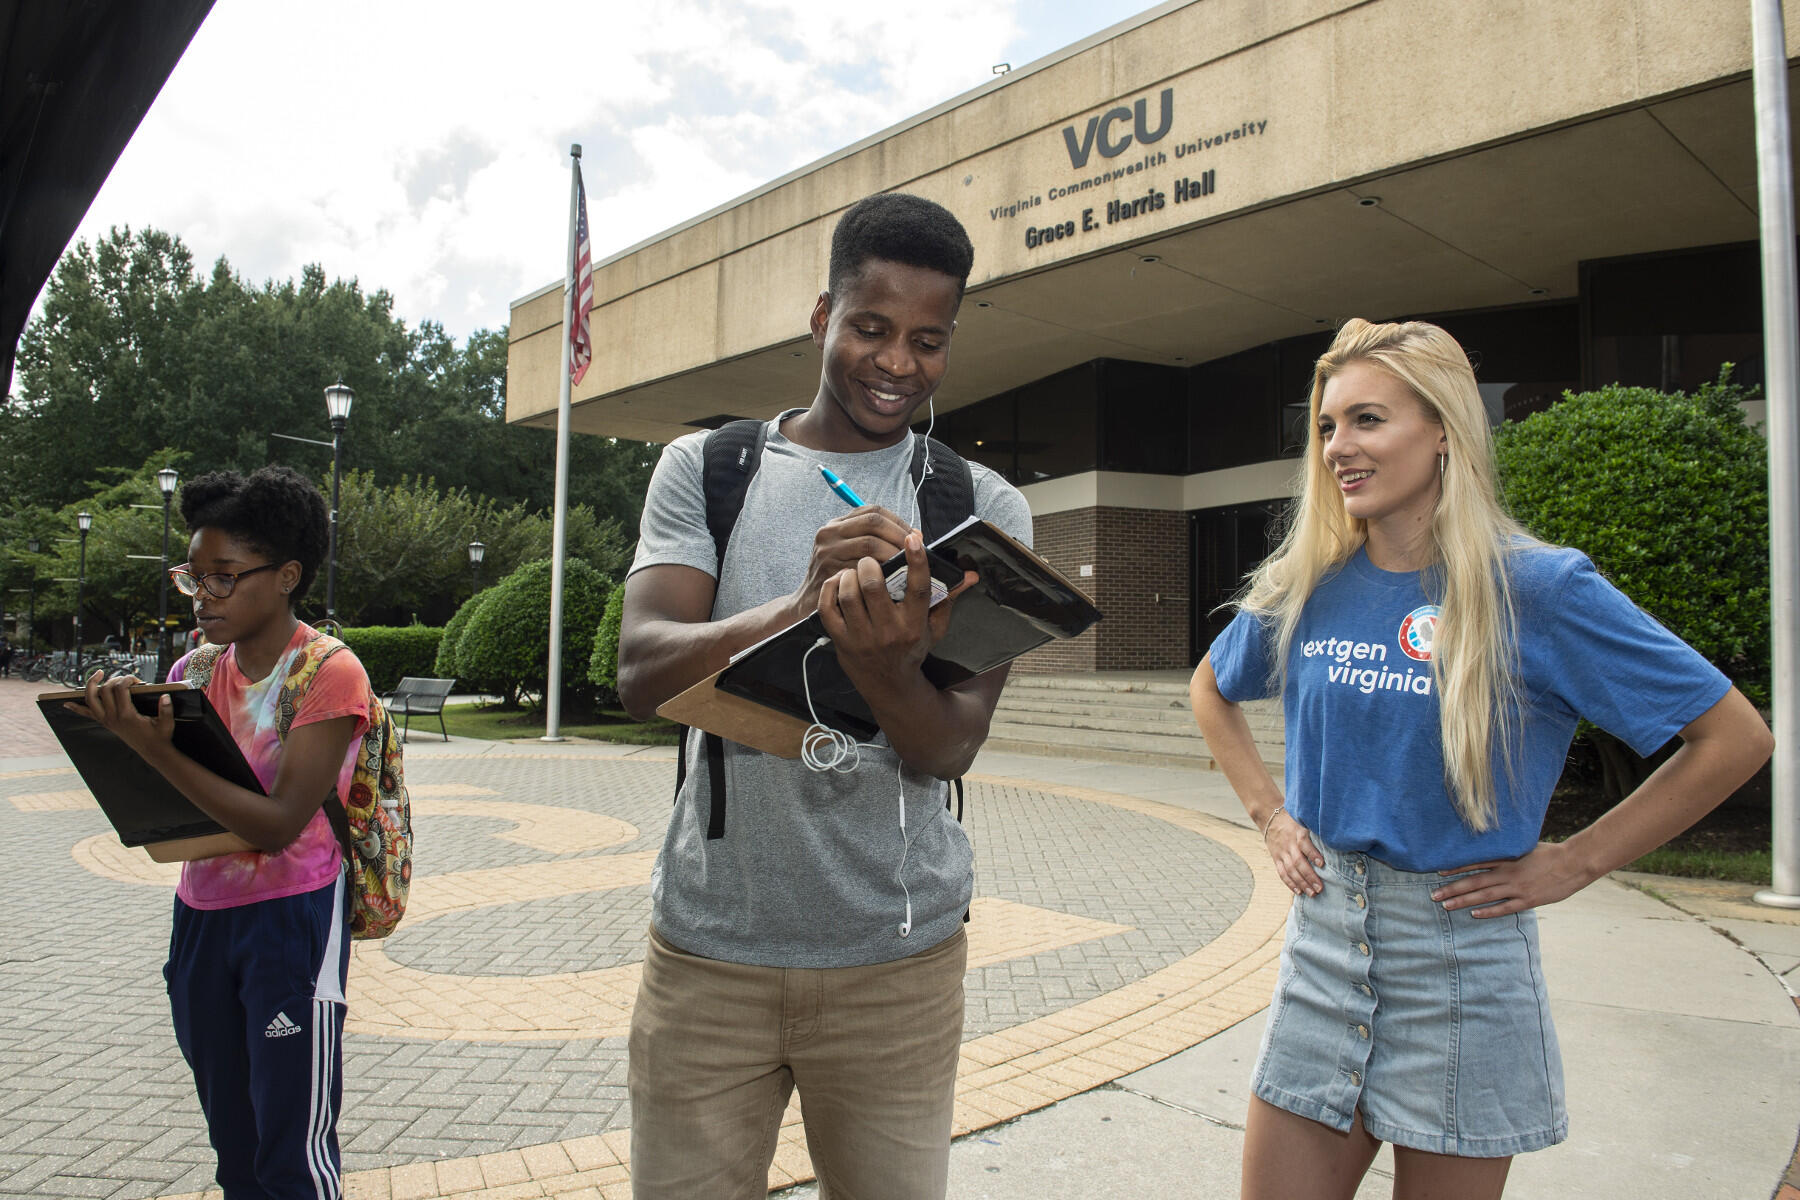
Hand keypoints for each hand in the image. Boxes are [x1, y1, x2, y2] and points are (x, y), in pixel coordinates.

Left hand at [64, 672, 172, 757]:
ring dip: (91, 685)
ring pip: (91, 699)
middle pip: (105, 690)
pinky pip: (87, 714)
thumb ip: (166, 709)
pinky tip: (66, 703)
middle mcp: (113, 717)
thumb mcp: (167, 723)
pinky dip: (76, 708)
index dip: (127, 679)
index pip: (120, 689)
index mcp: (127, 715)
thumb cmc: (160, 736)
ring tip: (98, 674)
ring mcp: (107, 720)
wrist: (152, 751)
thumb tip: (165, 696)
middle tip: (125, 679)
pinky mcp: (105, 723)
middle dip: (114, 679)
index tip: (136, 679)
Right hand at [789, 505, 912, 621]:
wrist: (808, 604)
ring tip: (907, 565)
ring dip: (894, 553)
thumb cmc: (838, 578)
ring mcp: (828, 552)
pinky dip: (881, 571)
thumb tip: (915, 535)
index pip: (873, 511)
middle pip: (873, 522)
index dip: (897, 522)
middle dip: (898, 535)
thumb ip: (878, 541)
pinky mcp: (829, 572)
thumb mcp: (852, 553)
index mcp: (837, 524)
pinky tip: (892, 578)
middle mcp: (829, 533)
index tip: (913, 536)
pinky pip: (863, 568)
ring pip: (870, 543)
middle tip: (914, 551)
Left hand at [818, 530, 975, 690]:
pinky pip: (828, 608)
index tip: (912, 538)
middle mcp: (888, 632)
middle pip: (873, 586)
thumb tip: (969, 575)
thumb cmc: (912, 649)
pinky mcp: (841, 641)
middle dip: (870, 565)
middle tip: (871, 561)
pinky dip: (831, 589)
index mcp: (914, 625)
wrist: (890, 685)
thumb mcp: (934, 627)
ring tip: (855, 572)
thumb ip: (948, 598)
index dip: (916, 561)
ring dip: (850, 576)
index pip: (918, 589)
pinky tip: (839, 583)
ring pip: (849, 594)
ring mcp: (862, 638)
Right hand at [1266, 809, 1323, 896]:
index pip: (1304, 843)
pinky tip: (1298, 891)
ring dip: (1301, 883)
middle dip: (1309, 876)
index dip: (1312, 854)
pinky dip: (1290, 883)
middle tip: (1320, 888)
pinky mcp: (1276, 858)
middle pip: (1298, 861)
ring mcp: (1282, 852)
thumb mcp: (1304, 820)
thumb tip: (1336, 837)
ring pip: (1290, 870)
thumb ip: (1316, 829)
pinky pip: (1282, 872)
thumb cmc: (1293, 820)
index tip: (1322, 864)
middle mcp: (1289, 844)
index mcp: (1298, 832)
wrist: (1269, 817)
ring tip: (1312, 893)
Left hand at [1431, 841, 1591, 916]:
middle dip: (1452, 889)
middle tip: (1433, 895)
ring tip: (1446, 905)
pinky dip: (1489, 911)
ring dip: (1464, 901)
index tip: (1438, 872)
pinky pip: (1505, 908)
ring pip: (1485, 896)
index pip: (1475, 864)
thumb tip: (1491, 851)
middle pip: (1474, 882)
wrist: (1574, 863)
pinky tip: (1474, 914)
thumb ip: (1508, 853)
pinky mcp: (1528, 900)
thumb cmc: (1550, 853)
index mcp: (1506, 859)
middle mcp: (1508, 874)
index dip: (1456, 868)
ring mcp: (1517, 888)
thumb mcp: (1525, 848)